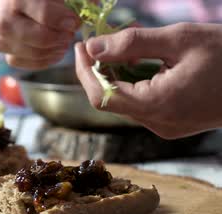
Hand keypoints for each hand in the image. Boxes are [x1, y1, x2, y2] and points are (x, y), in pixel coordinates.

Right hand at [0, 0, 79, 68]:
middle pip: (40, 38)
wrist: (20, 2)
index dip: (65, 21)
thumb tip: (91, 11)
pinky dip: (44, 60)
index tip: (75, 22)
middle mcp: (3, 18)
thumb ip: (78, 1)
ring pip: (33, 53)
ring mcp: (0, 37)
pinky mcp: (3, 50)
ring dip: (54, 51)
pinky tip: (54, 51)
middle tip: (69, 34)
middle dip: (61, 38)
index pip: (45, 14)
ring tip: (63, 42)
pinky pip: (25, 64)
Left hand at [75, 23, 221, 138]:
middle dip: (99, 70)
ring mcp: (165, 127)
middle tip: (99, 41)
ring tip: (125, 47)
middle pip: (111, 100)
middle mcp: (157, 123)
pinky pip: (142, 105)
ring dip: (117, 75)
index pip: (102, 96)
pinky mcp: (172, 125)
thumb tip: (93, 47)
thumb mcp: (180, 39)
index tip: (80, 47)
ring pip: (125, 102)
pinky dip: (134, 84)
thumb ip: (132, 43)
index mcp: (158, 105)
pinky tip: (142, 63)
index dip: (84, 71)